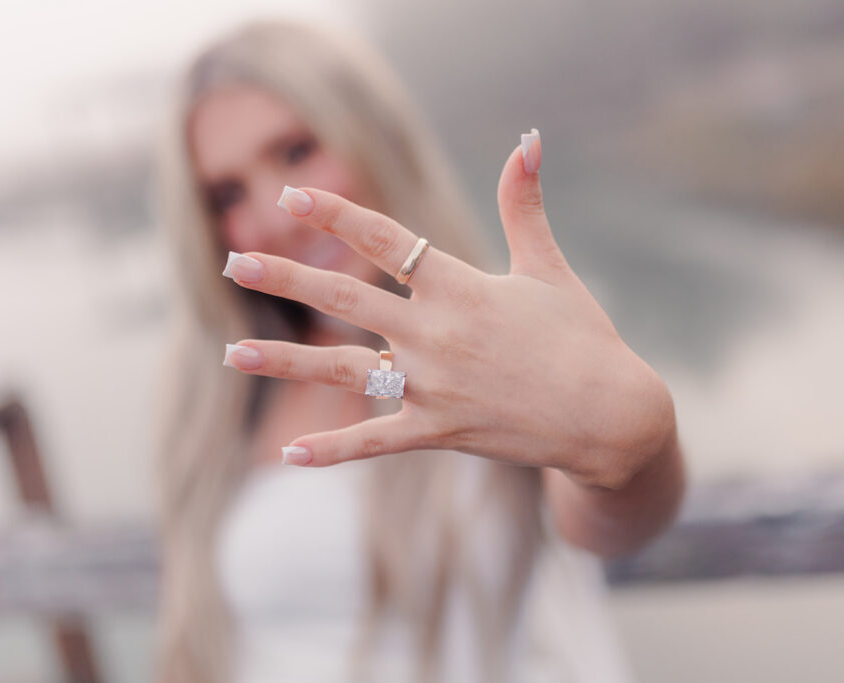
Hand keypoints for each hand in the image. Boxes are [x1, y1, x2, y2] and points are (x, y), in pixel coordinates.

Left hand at [222, 130, 675, 489]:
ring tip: (232, 351)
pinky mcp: (439, 431)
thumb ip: (524, 204)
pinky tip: (289, 453)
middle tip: (234, 262)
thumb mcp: (549, 266)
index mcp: (460, 286)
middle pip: (344, 297)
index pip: (383, 240)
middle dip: (285, 277)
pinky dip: (334, 449)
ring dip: (285, 359)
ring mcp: (433, 386)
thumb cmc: (582, 336)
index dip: (335, 215)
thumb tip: (529, 138)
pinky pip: (376, 442)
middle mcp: (436, 333)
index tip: (291, 197)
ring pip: (342, 369)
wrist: (611, 415)